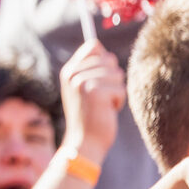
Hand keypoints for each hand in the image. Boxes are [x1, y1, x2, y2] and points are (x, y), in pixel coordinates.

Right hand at [59, 40, 125, 158]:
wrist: (84, 142)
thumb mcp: (83, 90)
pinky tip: (106, 111)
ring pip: (117, 74)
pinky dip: (118, 102)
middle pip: (109, 59)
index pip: (94, 46)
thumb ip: (90, 70)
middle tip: (100, 97)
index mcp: (68, 70)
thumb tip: (105, 52)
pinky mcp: (95, 92)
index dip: (104, 61)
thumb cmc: (90, 116)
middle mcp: (72, 73)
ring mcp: (82, 82)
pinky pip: (121, 89)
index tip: (100, 79)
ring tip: (103, 105)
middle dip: (112, 79)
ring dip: (116, 91)